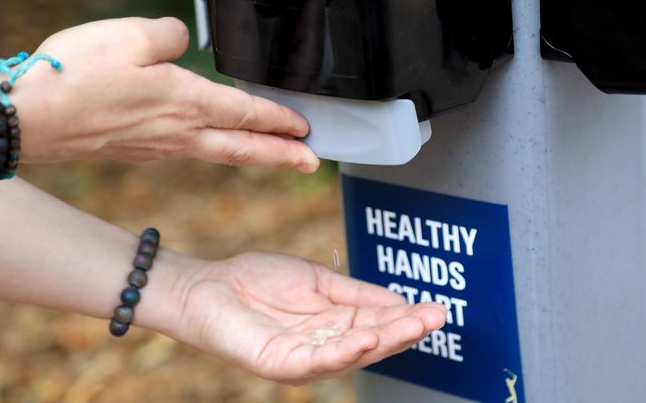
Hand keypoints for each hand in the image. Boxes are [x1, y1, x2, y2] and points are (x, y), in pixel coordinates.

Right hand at [12, 17, 319, 172]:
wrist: (26, 119)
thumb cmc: (75, 78)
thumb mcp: (130, 36)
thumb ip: (169, 36)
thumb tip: (181, 45)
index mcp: (184, 103)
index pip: (247, 114)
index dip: (280, 121)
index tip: (306, 130)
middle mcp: (177, 133)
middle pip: (242, 148)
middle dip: (282, 155)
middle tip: (311, 163)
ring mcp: (156, 148)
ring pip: (217, 153)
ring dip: (250, 154)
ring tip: (271, 156)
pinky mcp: (134, 151)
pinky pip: (187, 151)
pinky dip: (211, 149)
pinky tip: (207, 143)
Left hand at [162, 252, 445, 384]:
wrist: (209, 285)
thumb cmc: (256, 281)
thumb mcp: (316, 281)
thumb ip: (354, 292)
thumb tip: (399, 299)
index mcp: (334, 324)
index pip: (378, 321)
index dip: (406, 316)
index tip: (436, 307)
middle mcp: (324, 345)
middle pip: (372, 341)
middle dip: (405, 330)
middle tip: (437, 316)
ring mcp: (303, 357)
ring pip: (352, 353)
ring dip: (385, 341)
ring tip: (413, 326)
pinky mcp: (281, 364)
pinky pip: (318, 361)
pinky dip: (345, 351)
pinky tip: (368, 337)